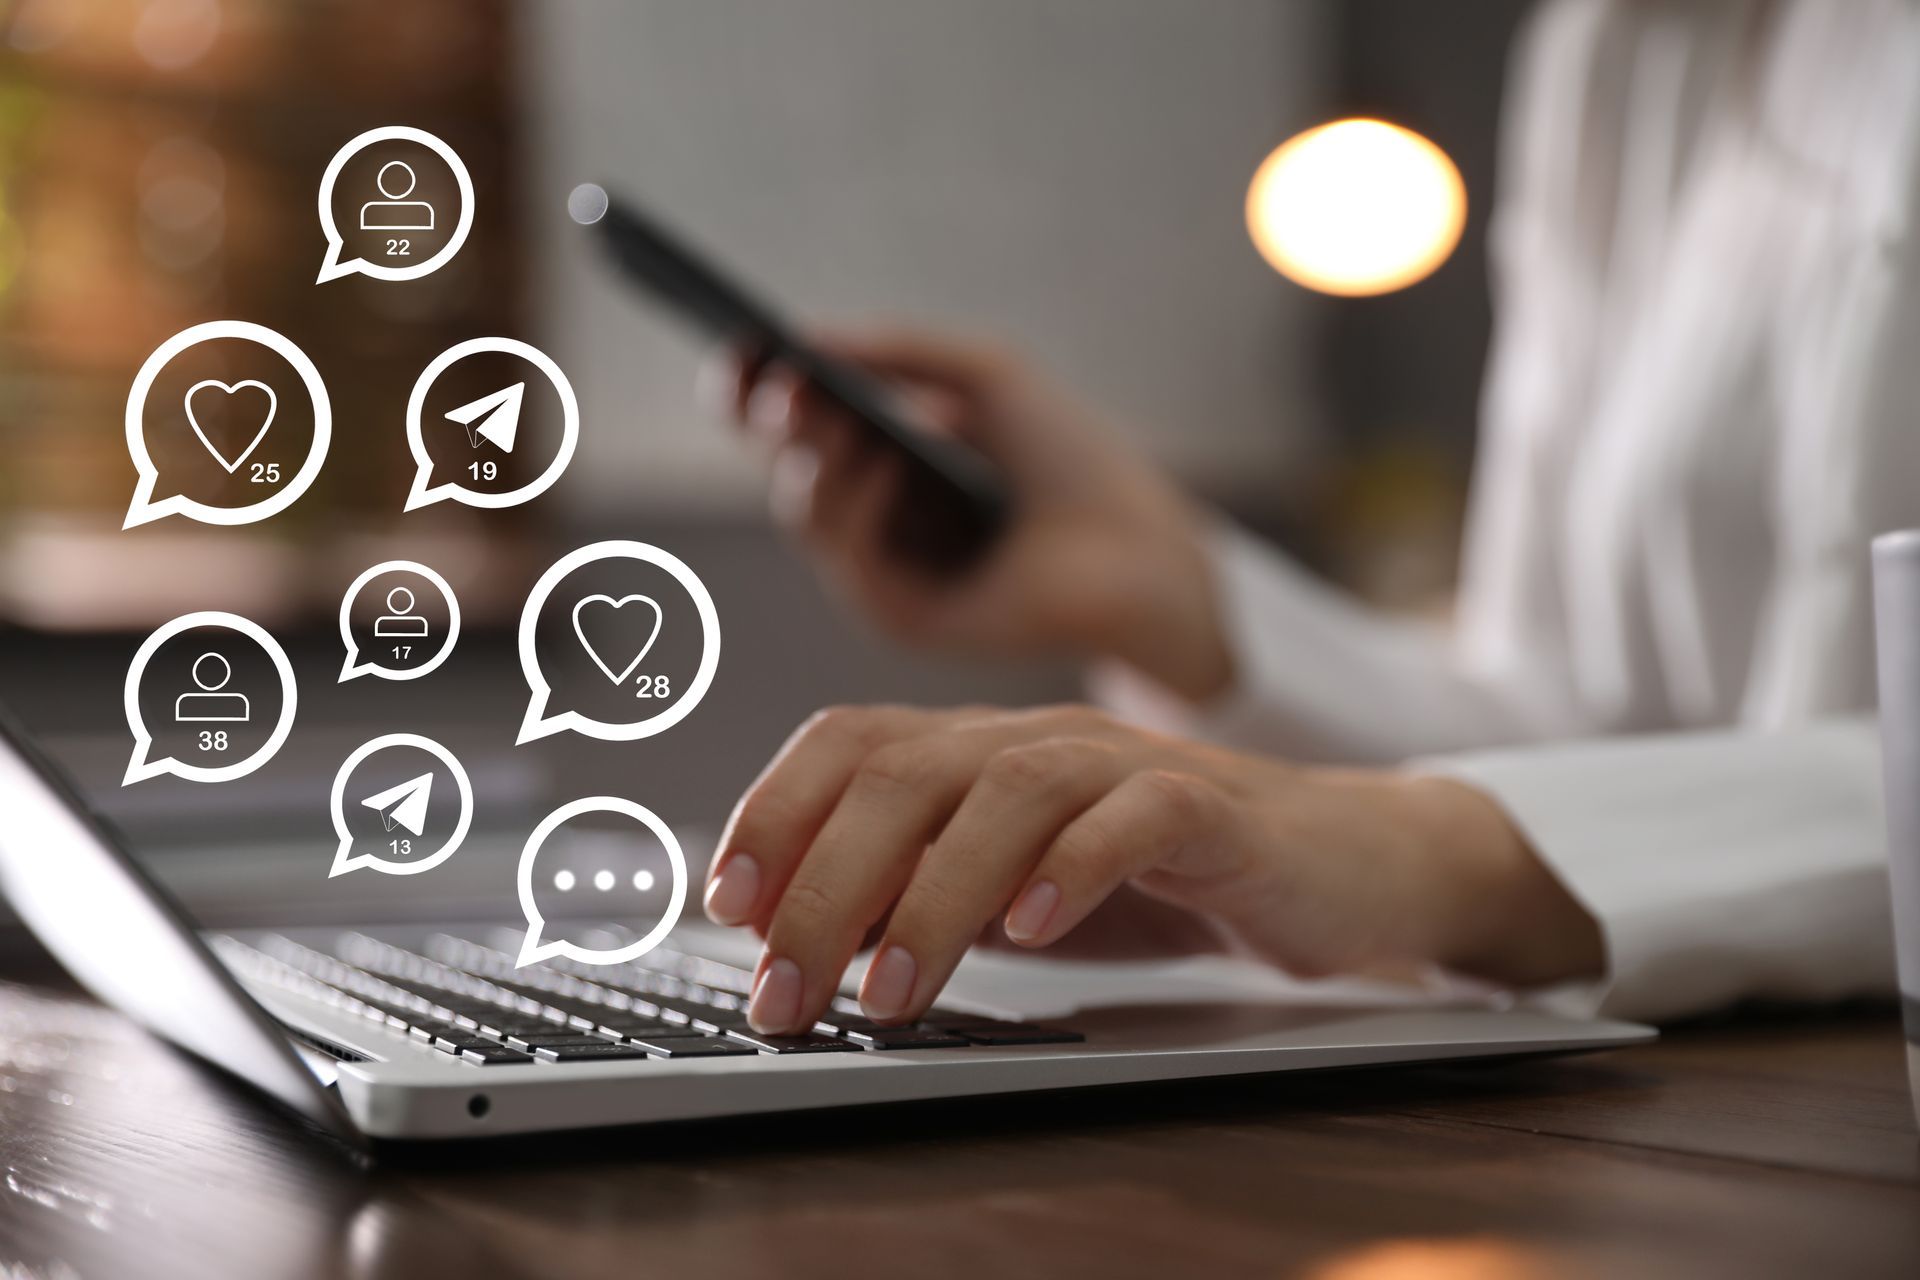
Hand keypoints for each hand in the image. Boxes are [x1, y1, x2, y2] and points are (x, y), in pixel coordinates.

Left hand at [704, 704, 1603, 1034]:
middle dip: (827, 882)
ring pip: (1008, 790)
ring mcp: (1127, 764)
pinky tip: (1035, 929)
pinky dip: (1077, 866)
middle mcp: (1042, 740)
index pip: (852, 744)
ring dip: (933, 891)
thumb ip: (921, 896)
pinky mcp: (1213, 805)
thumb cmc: (1164, 879)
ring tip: (891, 989)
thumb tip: (795, 940)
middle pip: (907, 773)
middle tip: (785, 988)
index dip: (777, 812)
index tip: (728, 905)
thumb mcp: (1018, 892)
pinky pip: (1137, 815)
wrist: (1343, 863)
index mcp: (981, 752)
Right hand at [708, 328, 1233, 700]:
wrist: (1142, 547)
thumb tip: (803, 338)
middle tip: (783, 379)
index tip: (740, 342)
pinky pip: (848, 561)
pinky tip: (887, 463)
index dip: (757, 385)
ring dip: (813, 456)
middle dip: (773, 417)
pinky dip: (858, 506)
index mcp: (882, 455)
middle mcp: (870, 515)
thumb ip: (899, 351)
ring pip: (804, 511)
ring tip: (831, 411)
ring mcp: (881, 570)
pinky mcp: (902, 618)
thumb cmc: (1073, 461)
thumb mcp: (986, 377)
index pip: (794, 421)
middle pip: (783, 463)